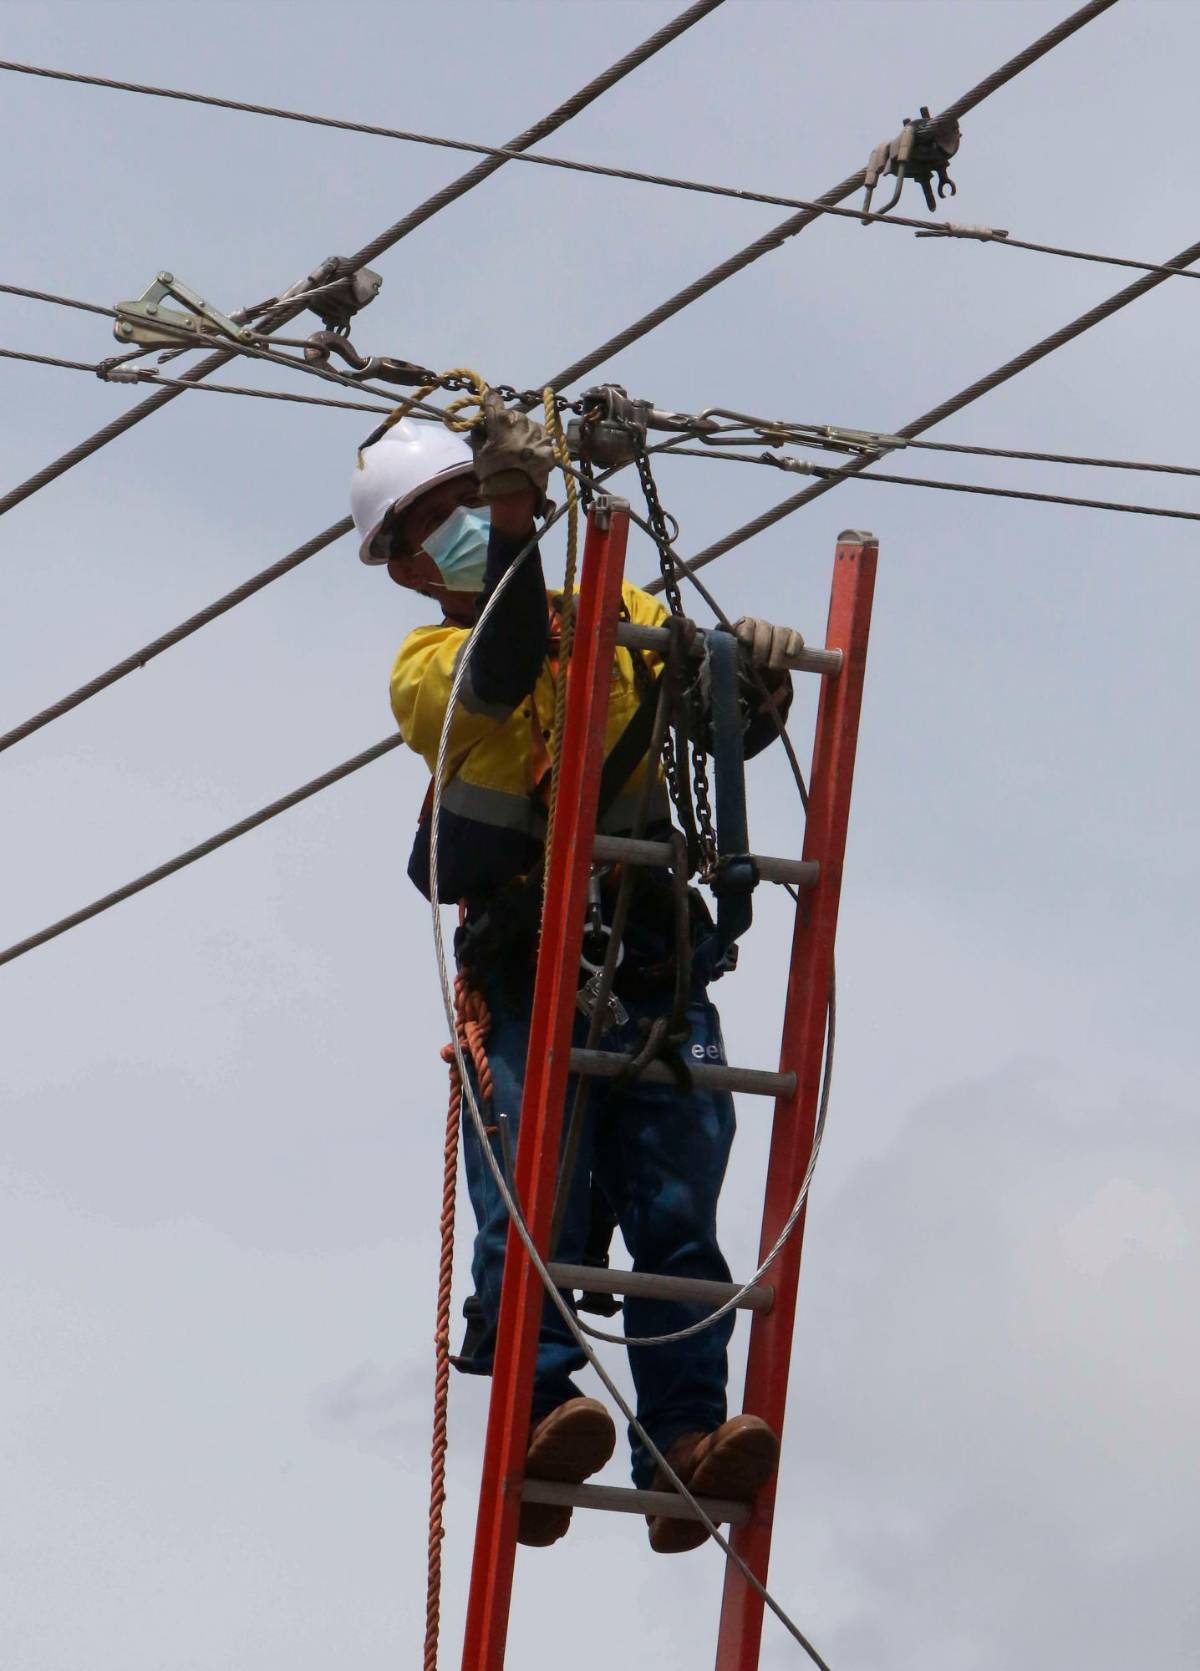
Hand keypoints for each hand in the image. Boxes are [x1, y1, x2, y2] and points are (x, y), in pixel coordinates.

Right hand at [470, 389, 555, 507]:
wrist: (515, 496)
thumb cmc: (492, 475)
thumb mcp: (478, 453)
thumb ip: (479, 433)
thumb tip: (481, 423)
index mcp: (500, 421)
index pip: (493, 399)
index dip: (491, 401)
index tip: (489, 402)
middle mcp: (520, 422)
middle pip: (513, 415)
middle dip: (509, 423)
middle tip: (505, 438)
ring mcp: (537, 433)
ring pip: (529, 424)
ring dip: (524, 432)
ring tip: (520, 449)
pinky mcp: (549, 445)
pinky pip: (542, 436)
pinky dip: (537, 442)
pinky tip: (530, 453)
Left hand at [733, 616, 804, 673]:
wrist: (762, 665)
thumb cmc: (745, 659)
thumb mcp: (735, 656)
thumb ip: (729, 651)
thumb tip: (713, 650)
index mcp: (746, 626)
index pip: (747, 623)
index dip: (747, 631)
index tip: (745, 641)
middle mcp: (762, 625)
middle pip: (764, 629)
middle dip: (761, 646)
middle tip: (758, 663)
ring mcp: (778, 629)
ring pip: (780, 633)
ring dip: (777, 651)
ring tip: (772, 666)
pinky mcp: (792, 636)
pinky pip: (795, 636)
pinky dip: (793, 645)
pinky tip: (790, 654)